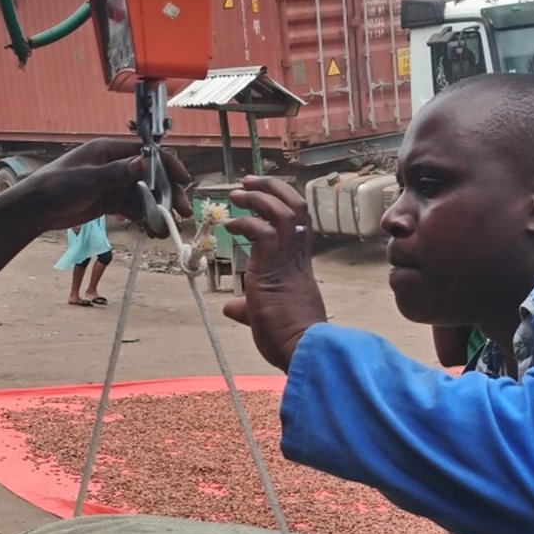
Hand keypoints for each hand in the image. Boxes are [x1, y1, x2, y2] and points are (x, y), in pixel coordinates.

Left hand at [16, 137, 191, 234]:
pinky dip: (143, 217)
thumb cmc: (55, 186)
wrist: (34, 208)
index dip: (168, 166)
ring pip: (143, 195)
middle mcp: (114, 165)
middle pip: (149, 177)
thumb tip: (143, 163)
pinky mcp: (108, 202)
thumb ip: (116, 173)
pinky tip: (153, 230)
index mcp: (108, 150)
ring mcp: (112, 184)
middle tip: (183, 212)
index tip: (184, 181)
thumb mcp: (87, 179)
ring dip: (157, 209)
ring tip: (169, 227)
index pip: (146, 154)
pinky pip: (132, 208)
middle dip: (167, 194)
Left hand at [222, 176, 327, 370]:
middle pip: (295, 206)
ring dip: (258, 197)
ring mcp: (286, 261)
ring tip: (236, 195)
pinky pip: (262, 232)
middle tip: (247, 181)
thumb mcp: (265, 315)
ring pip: (282, 211)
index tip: (260, 193)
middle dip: (271, 187)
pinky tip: (230, 225)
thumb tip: (232, 308)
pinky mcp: (272, 269)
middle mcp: (296, 256)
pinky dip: (245, 222)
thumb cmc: (290, 338)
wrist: (303, 351)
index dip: (280, 200)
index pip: (297, 220)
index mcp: (298, 264)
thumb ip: (248, 307)